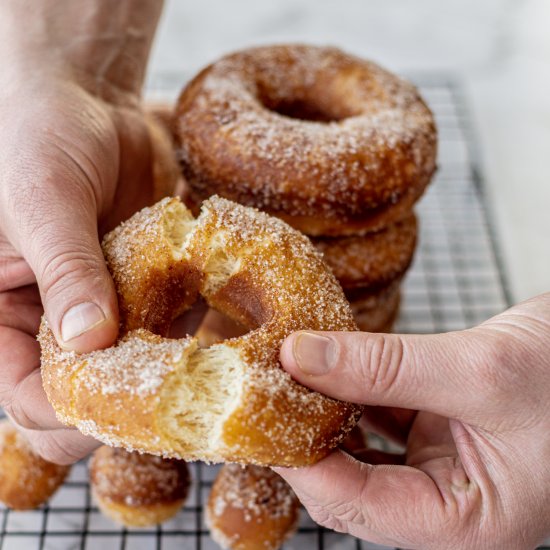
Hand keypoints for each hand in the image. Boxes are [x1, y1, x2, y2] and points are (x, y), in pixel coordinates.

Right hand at [0, 0, 164, 463]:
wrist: (84, 100)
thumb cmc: (37, 137)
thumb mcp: (43, 203)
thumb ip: (65, 272)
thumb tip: (89, 341)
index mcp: (3, 317)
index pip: (28, 398)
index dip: (69, 416)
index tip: (124, 413)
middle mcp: (51, 323)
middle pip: (88, 396)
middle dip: (128, 403)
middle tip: (180, 396)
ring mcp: (103, 308)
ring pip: (136, 370)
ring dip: (170, 369)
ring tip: (210, 364)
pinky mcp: (144, 289)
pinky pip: (170, 327)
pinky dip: (193, 330)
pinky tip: (217, 320)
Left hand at [277, 293, 549, 548]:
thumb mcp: (478, 371)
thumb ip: (385, 367)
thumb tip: (300, 356)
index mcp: (467, 522)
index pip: (356, 506)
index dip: (302, 464)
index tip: (261, 416)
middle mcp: (447, 499)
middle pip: (350, 482)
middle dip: (305, 439)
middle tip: (265, 394)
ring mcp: (441, 460)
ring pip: (361, 446)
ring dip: (325, 410)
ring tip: (288, 376)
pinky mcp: (437, 423)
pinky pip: (380, 412)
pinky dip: (352, 388)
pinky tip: (328, 364)